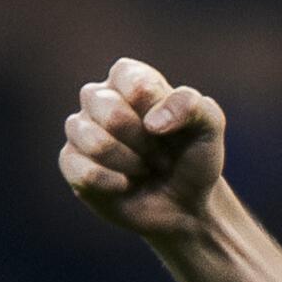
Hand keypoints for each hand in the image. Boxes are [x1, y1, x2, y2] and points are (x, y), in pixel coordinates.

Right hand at [58, 57, 227, 243]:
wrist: (187, 205)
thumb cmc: (194, 157)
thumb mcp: (209, 126)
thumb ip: (191, 106)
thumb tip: (152, 123)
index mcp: (129, 79)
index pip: (128, 77)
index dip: (151, 106)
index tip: (169, 127)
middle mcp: (99, 99)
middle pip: (108, 109)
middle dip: (142, 140)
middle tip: (159, 155)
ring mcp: (82, 131)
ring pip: (92, 139)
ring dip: (129, 162)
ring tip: (144, 168)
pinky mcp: (72, 164)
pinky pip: (81, 170)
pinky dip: (111, 182)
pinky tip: (125, 185)